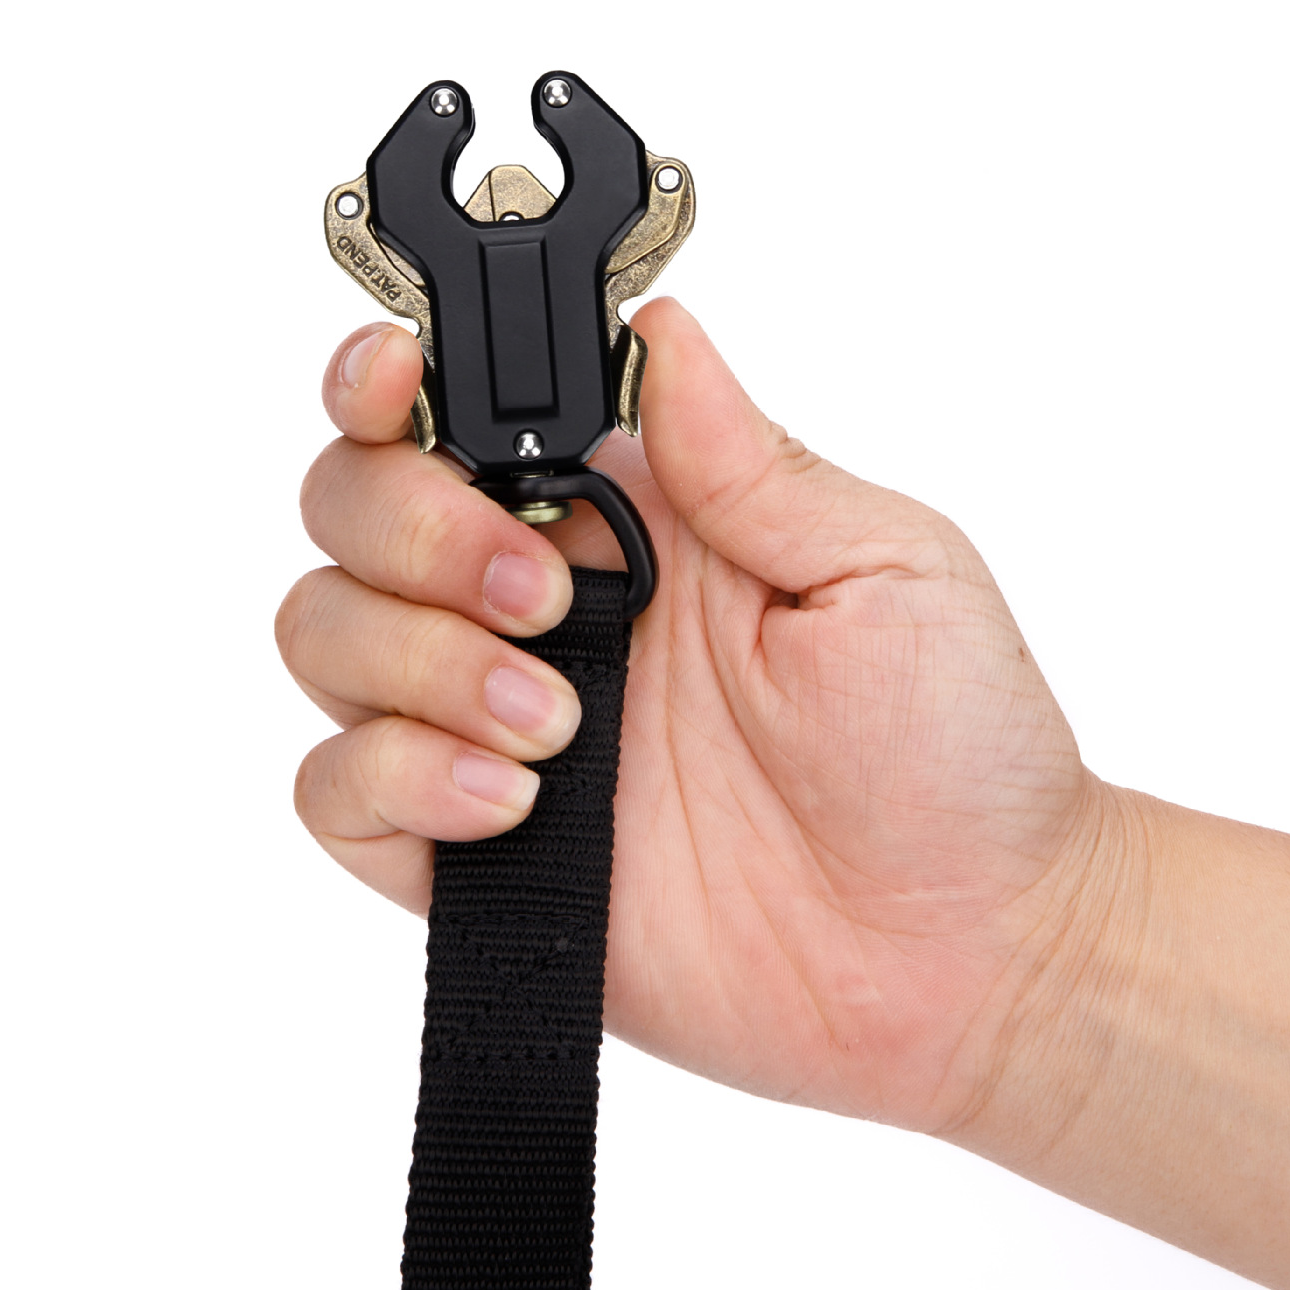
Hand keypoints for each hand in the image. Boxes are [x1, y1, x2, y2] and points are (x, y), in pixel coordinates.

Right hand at [279, 297, 1109, 1137]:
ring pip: (323, 632)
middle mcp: (539, 601)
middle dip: (413, 529)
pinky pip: (335, 789)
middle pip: (351, 503)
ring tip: (554, 723)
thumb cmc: (954, 753)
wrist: (966, 960)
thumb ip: (749, 459)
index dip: (384, 379)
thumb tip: (663, 329)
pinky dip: (395, 780)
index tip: (395, 378)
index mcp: (626, 511)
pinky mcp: (468, 852)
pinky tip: (516, 804)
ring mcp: (491, 724)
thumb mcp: (883, 567)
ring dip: (414, 659)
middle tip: (543, 594)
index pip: (452, 408)